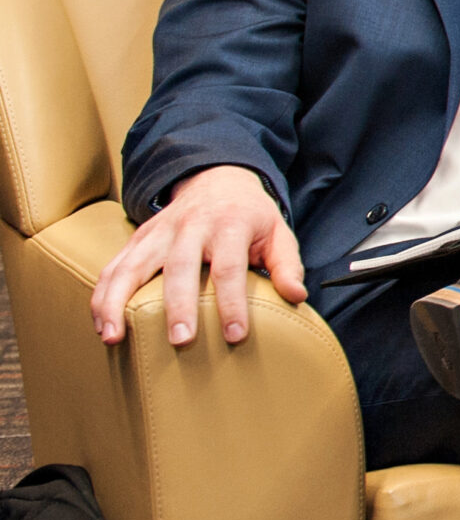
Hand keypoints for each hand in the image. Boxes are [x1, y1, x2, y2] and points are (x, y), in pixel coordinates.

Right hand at [91, 165, 304, 347]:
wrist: (217, 179)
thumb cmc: (250, 216)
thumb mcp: (278, 232)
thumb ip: (287, 264)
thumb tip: (296, 296)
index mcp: (229, 225)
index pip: (230, 268)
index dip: (232, 303)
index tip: (234, 336)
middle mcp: (190, 227)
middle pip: (180, 267)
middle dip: (178, 305)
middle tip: (181, 341)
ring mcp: (159, 232)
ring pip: (133, 266)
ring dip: (119, 302)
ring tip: (115, 336)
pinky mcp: (137, 239)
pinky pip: (113, 267)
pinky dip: (102, 295)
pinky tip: (102, 325)